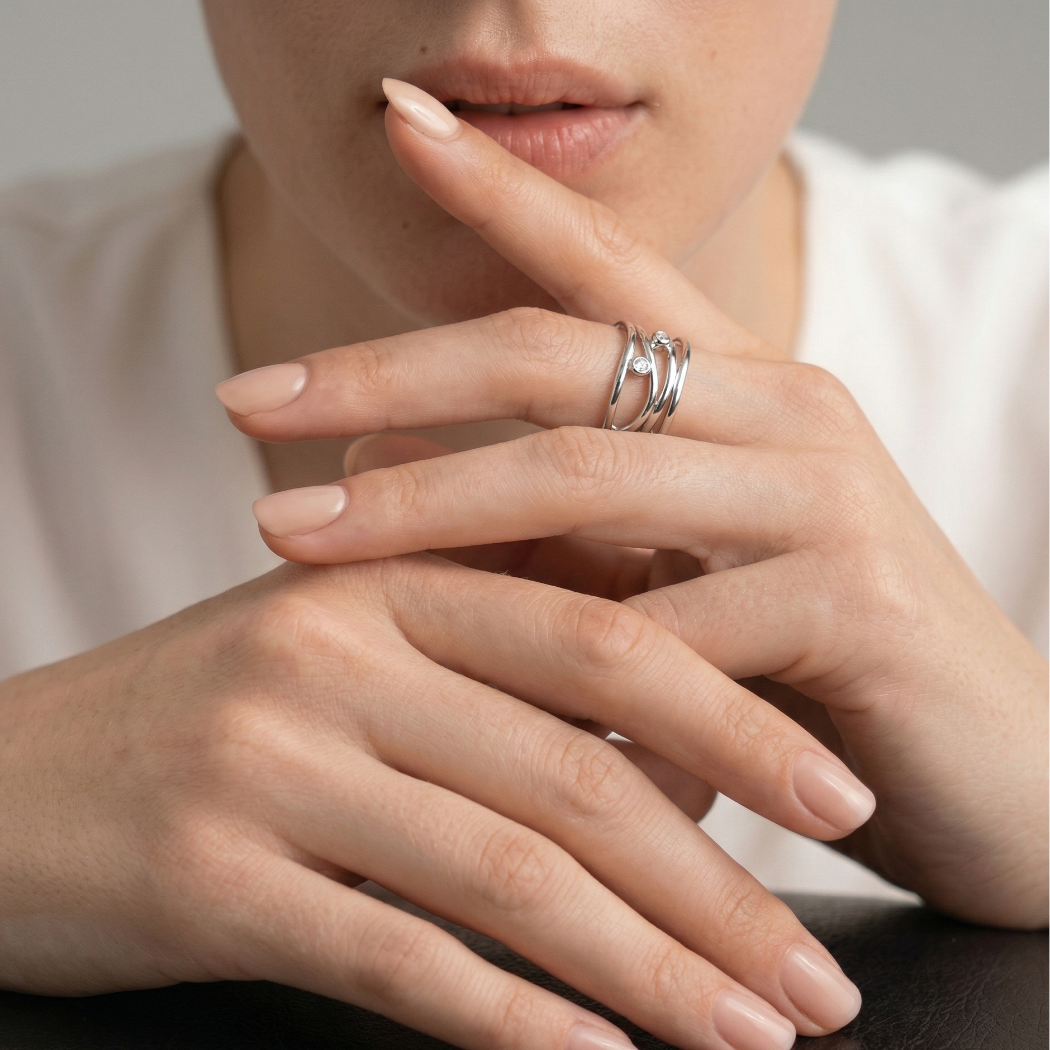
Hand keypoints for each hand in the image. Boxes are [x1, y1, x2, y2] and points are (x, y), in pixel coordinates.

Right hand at [0, 552, 872, 1047]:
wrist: (9, 780)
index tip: (838, 803)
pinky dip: (512, 1016)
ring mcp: (267, 761)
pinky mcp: (207, 878)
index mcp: (384, 575)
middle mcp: (330, 649)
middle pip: (573, 768)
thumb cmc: (209, 710)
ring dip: (647, 969)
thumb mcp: (351, 642)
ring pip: (506, 872)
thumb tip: (681, 722)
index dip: (735, 721)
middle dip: (719, 879)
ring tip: (753, 1037)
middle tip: (820, 974)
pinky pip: (394, 956)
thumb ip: (497, 649)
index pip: (598, 640)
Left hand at [221, 81, 1049, 929]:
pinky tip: (471, 723)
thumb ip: (568, 524)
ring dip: (425, 514)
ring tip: (287, 540)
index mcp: (745, 389)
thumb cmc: (823, 673)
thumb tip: (382, 482)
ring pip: (584, 478)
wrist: (1006, 773)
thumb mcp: (687, 573)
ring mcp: (825, 496)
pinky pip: (662, 632)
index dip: (500, 189)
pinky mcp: (855, 607)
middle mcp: (784, 412)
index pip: (607, 265)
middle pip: (554, 362)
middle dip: (385, 378)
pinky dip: (554, 681)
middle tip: (242, 403)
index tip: (396, 121)